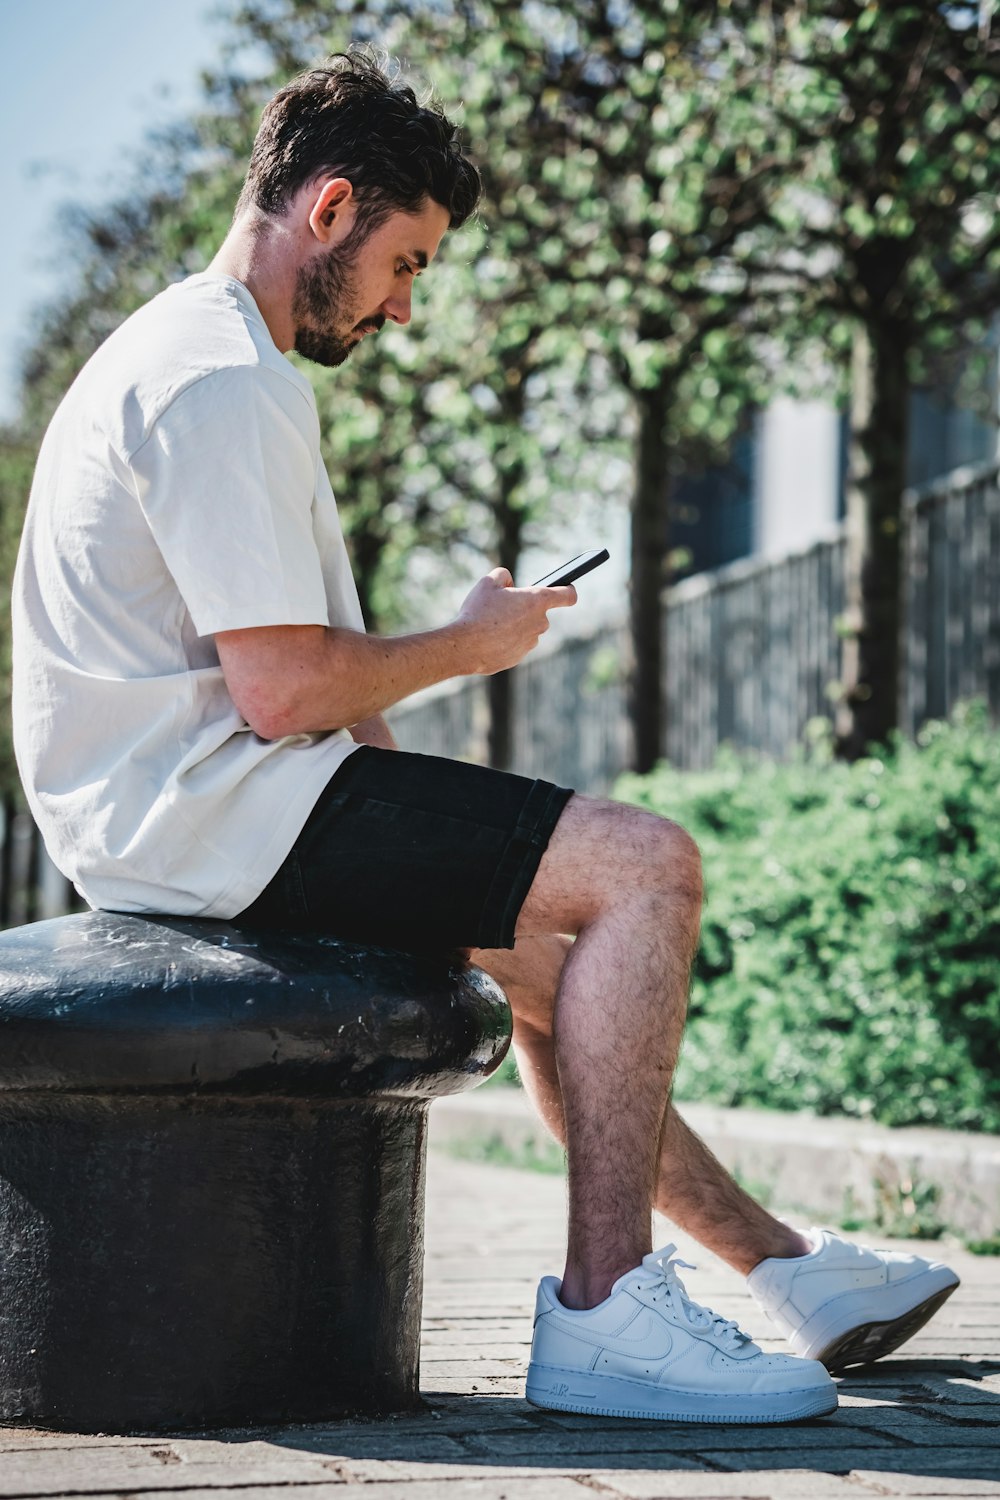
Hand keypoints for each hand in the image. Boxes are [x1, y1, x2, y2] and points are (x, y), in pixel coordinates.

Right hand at [455, 567, 576, 675]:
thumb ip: (503, 576)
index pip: (568, 595)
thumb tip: (509, 584)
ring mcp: (531, 642)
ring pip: (527, 629)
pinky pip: (516, 644)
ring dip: (514, 625)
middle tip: (502, 606)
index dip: (568, 589)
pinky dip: (506, 640)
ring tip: (491, 623)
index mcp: (537, 601)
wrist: (466, 646)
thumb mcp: (488, 582)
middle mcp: (540, 622)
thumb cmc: (478, 612)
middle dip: (524, 608)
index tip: (566, 588)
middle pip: (539, 612)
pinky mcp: (520, 657)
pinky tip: (489, 638)